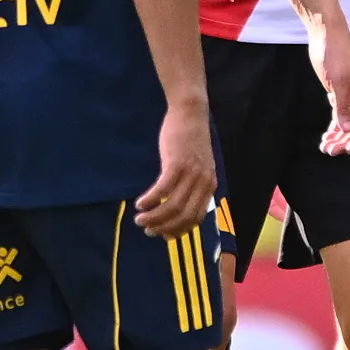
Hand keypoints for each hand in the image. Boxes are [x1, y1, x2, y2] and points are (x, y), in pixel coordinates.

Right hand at [137, 98, 218, 239]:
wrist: (191, 113)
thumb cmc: (189, 140)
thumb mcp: (197, 166)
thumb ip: (191, 185)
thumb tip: (176, 206)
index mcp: (209, 185)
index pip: (196, 218)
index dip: (179, 230)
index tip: (163, 235)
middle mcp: (203, 182)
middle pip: (184, 216)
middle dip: (164, 228)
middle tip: (147, 230)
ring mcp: (191, 173)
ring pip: (173, 206)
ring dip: (154, 217)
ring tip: (140, 220)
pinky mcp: (177, 163)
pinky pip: (163, 189)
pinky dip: (151, 200)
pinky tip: (140, 203)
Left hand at [310, 25, 349, 157]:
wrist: (326, 36)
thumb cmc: (337, 55)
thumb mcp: (339, 83)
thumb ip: (343, 107)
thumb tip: (346, 130)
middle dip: (347, 140)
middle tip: (333, 151)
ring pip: (348, 123)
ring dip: (339, 137)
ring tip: (327, 148)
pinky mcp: (339, 95)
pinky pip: (340, 116)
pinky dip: (334, 128)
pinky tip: (327, 138)